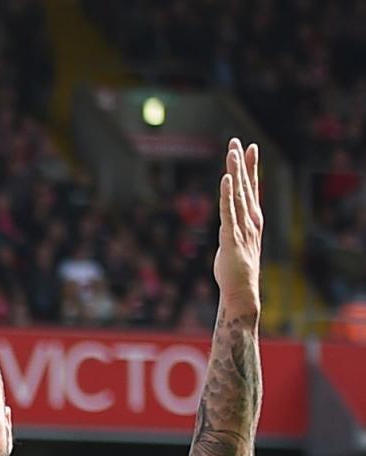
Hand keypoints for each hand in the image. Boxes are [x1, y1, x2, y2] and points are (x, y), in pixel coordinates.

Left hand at [214, 139, 262, 321]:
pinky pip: (228, 213)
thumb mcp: (235, 241)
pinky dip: (227, 195)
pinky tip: (227, 179)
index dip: (250, 167)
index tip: (249, 147)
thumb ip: (232, 226)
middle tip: (236, 141)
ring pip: (238, 195)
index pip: (251, 188)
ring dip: (235, 173)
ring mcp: (242, 228)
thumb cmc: (236, 269)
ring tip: (232, 152)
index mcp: (251, 219)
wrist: (241, 290)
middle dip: (240, 163)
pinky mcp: (231, 238)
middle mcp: (250, 219)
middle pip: (245, 186)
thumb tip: (226, 219)